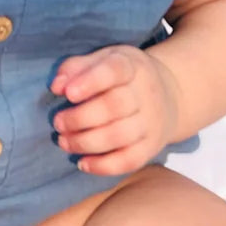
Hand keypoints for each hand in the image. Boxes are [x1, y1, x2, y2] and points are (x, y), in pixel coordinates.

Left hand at [50, 45, 180, 175]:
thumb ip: (75, 68)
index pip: (114, 70)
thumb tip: (56, 86)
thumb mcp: (101, 60)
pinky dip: (104, 166)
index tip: (67, 94)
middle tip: (58, 123)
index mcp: (131, 65)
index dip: (89, 82)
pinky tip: (82, 163)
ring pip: (121, 135)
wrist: (169, 95)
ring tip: (63, 142)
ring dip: (86, 142)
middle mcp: (146, 93)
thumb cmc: (121, 77)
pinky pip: (130, 160)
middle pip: (115, 106)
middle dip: (80, 118)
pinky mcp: (152, 146)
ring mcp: (152, 121)